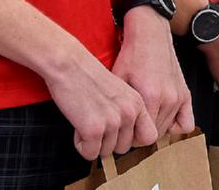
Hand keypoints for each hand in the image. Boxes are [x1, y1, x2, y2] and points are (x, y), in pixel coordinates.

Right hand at [41, 43, 151, 159]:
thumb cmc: (89, 77)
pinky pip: (89, 153)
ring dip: (93, 142)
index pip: (149, 136)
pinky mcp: (94, 129)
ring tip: (86, 120)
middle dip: (107, 142)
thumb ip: (128, 112)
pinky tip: (78, 126)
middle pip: (124, 148)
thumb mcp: (120, 91)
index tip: (119, 135)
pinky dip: (81, 145)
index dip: (134, 140)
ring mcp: (113, 121)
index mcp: (138, 103)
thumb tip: (129, 139)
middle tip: (95, 123)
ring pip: (106, 152)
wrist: (68, 64)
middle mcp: (129, 113)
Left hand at [112, 8, 193, 139]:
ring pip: (167, 130)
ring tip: (142, 121)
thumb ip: (119, 107)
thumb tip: (112, 128)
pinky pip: (186, 122)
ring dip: (154, 129)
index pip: (141, 136)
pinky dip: (175, 126)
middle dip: (140, 134)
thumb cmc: (132, 54)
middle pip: (154, 136)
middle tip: (129, 126)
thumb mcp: (117, 80)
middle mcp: (168, 98)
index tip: (122, 130)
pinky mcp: (185, 93)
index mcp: (150, 96)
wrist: (150, 33)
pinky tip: (162, 119)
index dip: (128, 137)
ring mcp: (178, 96)